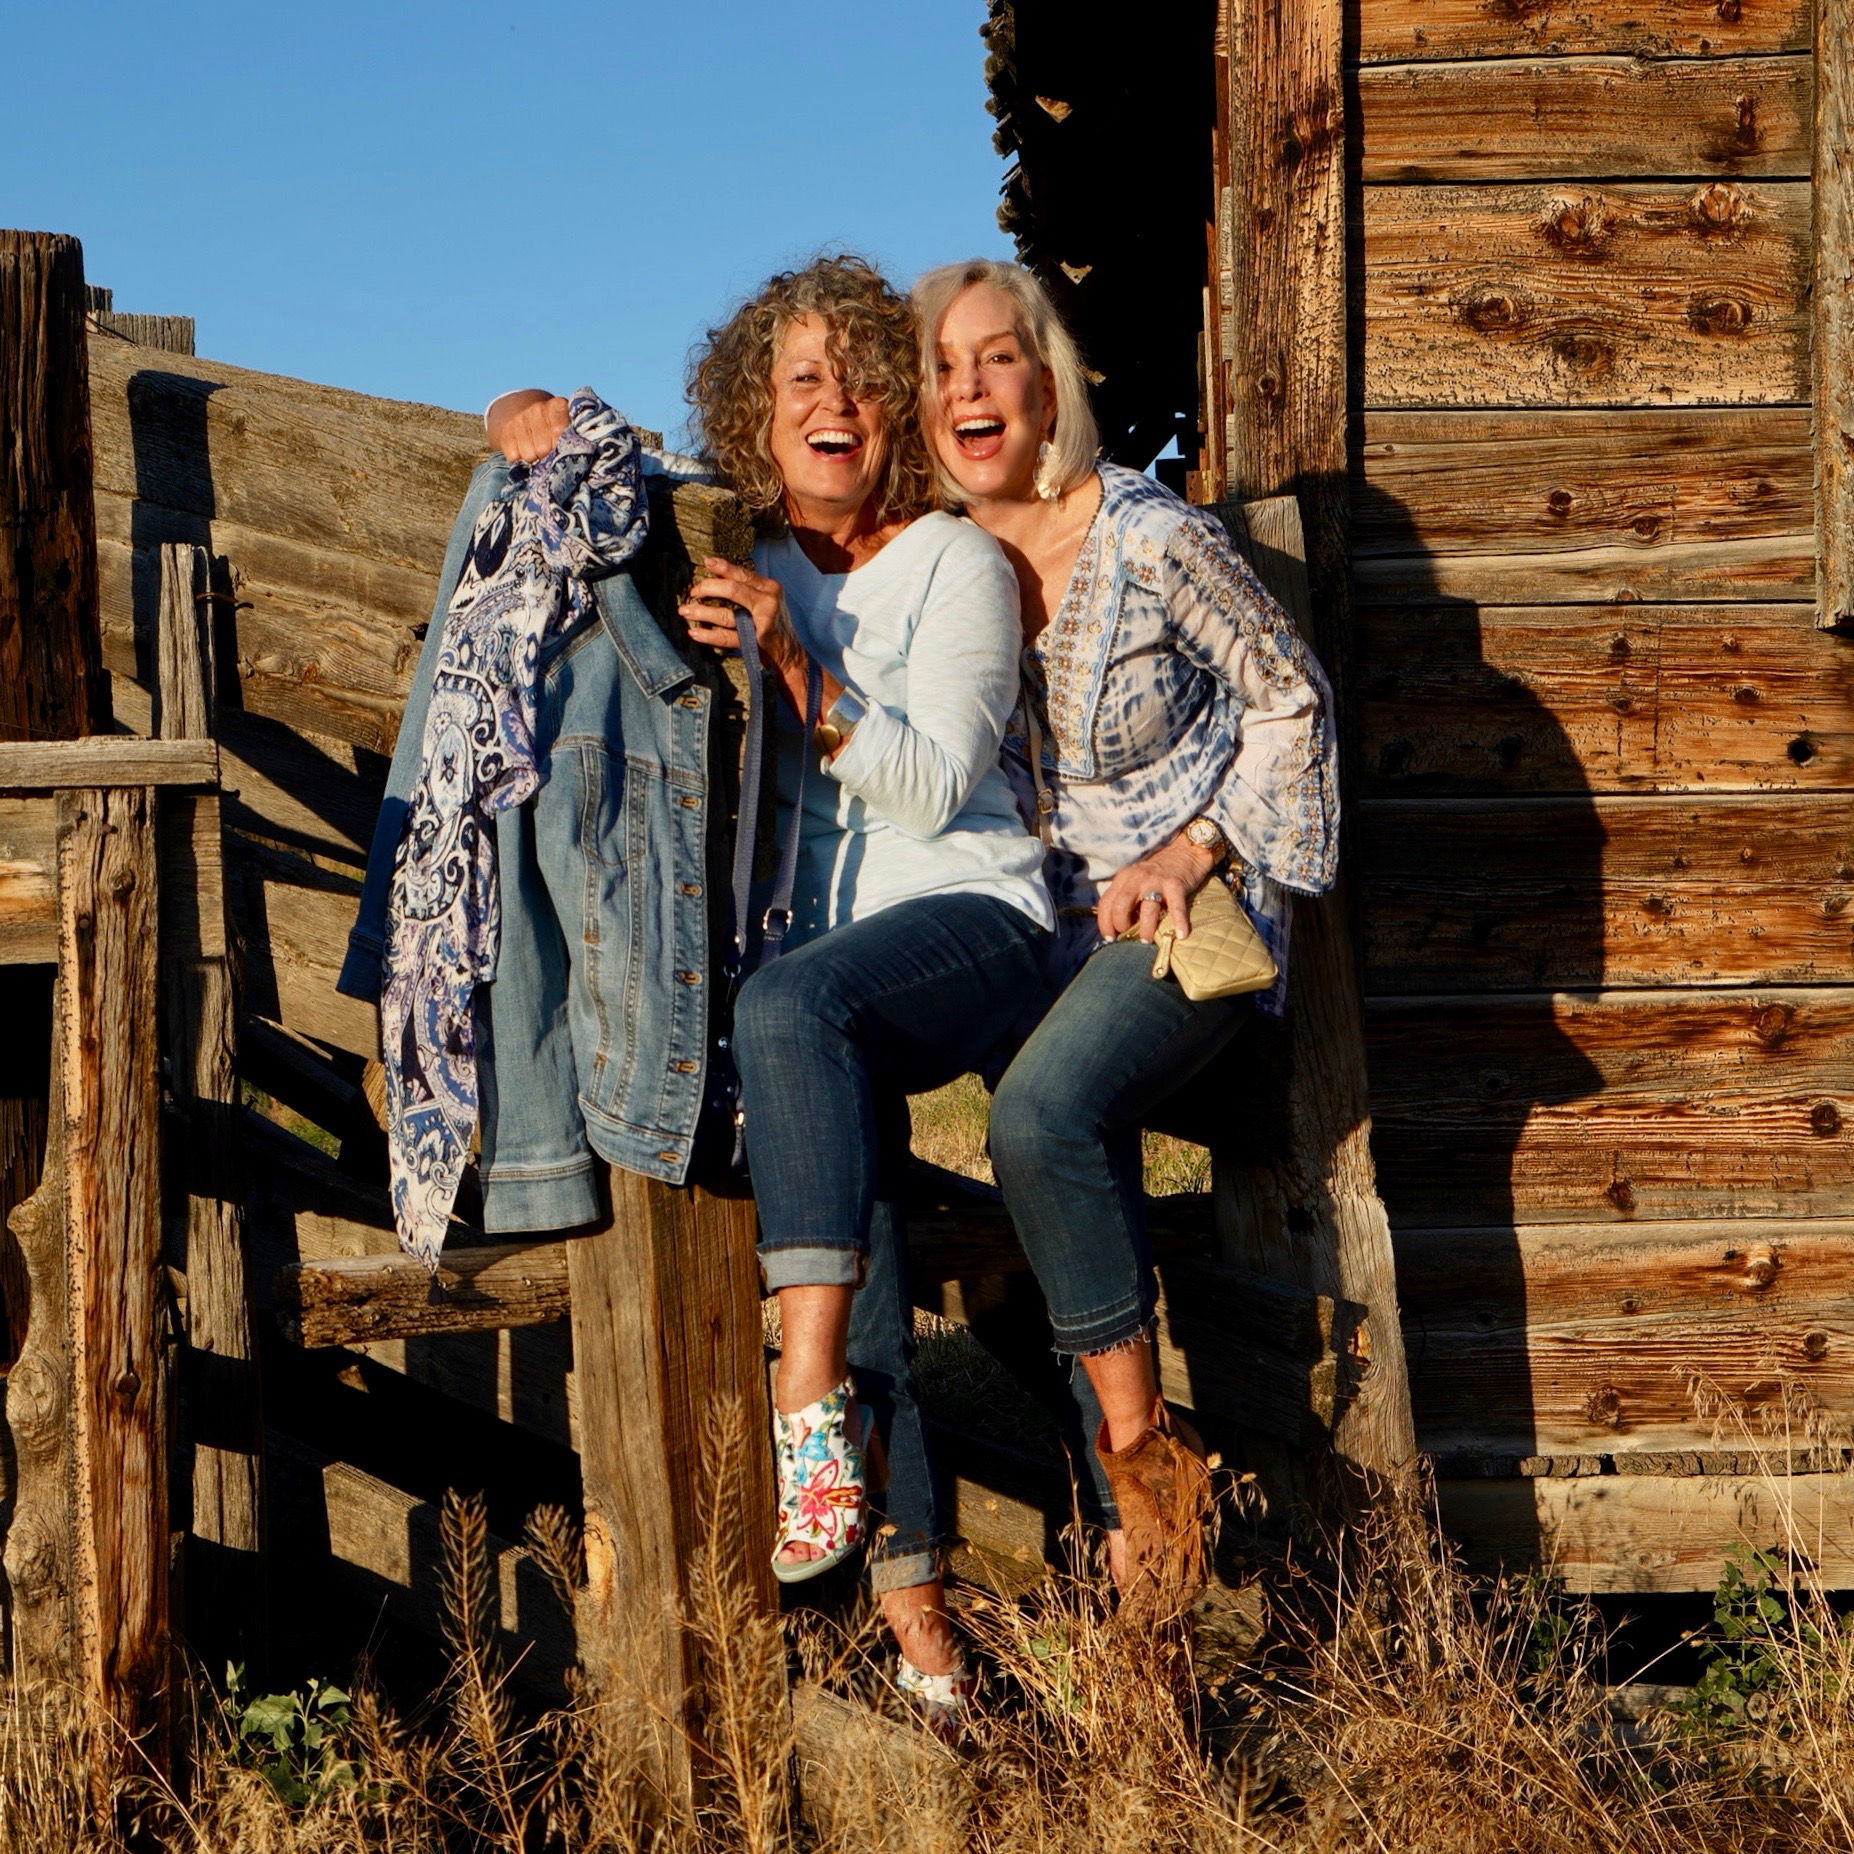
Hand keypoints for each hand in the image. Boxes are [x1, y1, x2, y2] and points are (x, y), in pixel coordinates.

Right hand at [487, 390, 569, 462]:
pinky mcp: (505, 431)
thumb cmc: (553, 425)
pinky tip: (523, 447)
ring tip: (536, 448)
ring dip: (534, 458)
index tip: (563, 449)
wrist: (523, 410)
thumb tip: (572, 454)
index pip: (560, 431)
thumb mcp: (567, 423)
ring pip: (529, 456)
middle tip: (548, 450)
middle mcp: (537, 409)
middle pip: (544, 449)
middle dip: (547, 455)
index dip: (560, 446)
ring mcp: (519, 419)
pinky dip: (519, 458)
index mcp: (557, 405)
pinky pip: (514, 457)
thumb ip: (574, 434)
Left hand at [679, 557, 842, 718]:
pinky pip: (726, 637)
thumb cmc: (774, 625)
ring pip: (726, 614)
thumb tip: (718, 575)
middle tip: (693, 592)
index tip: (707, 562)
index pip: (743, 574)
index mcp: (771, 588)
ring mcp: (762, 622)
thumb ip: (749, 589)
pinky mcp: (755, 641)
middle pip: (732, 589)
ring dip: (701, 613)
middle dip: (708, 588)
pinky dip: (708, 635)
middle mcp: (768, 602)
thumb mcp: (767, 601)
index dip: (723, 567)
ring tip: (685, 611)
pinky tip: (694, 633)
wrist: (790, 655)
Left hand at [1096, 836, 1218, 943]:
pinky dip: (1179, 923)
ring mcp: (1156, 881)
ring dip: (1146, 931)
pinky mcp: (1176, 885)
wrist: (1185, 851)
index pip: (1105, 904)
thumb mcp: (1135, 880)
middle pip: (1120, 907)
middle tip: (1130, 938)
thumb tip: (1119, 927)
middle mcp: (1136, 878)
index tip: (1111, 938)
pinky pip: (1176, 908)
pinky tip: (1181, 935)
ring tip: (1148, 941)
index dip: (1105, 924)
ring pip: (1147, 912)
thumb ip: (1126, 897)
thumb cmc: (1159, 872)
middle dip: (1122, 926)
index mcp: (1123, 878)